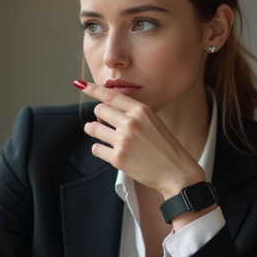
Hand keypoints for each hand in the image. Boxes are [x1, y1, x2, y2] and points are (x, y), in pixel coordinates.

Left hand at [74, 80, 203, 198]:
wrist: (176, 172)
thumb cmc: (164, 146)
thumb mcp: (153, 121)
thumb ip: (132, 113)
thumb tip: (104, 107)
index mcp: (141, 110)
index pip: (110, 95)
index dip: (93, 89)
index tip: (80, 85)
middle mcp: (131, 123)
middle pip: (99, 110)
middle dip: (99, 116)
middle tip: (104, 123)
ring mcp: (124, 141)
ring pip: (94, 128)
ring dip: (92, 130)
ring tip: (97, 132)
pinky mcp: (118, 159)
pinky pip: (96, 148)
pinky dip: (99, 149)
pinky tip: (107, 151)